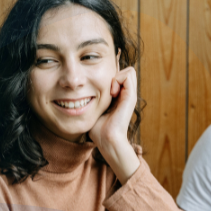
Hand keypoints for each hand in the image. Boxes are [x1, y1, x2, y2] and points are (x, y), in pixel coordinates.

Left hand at [89, 67, 139, 183]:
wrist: (107, 139)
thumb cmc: (98, 129)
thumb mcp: (94, 109)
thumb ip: (92, 100)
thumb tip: (80, 92)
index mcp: (121, 97)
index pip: (120, 75)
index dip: (110, 78)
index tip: (101, 90)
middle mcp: (127, 94)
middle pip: (126, 71)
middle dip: (115, 75)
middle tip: (107, 89)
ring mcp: (130, 95)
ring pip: (129, 71)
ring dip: (117, 76)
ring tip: (110, 91)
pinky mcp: (131, 96)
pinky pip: (128, 74)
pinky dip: (118, 79)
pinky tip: (111, 93)